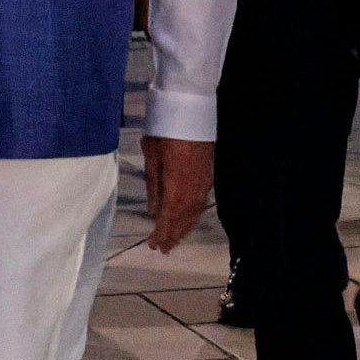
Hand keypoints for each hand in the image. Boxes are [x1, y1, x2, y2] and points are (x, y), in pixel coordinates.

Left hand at [139, 135, 213, 252]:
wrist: (191, 109)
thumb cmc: (165, 130)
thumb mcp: (151, 156)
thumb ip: (153, 185)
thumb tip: (153, 210)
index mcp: (175, 185)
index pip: (168, 216)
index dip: (162, 233)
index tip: (154, 246)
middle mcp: (192, 188)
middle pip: (183, 218)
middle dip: (173, 235)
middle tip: (163, 249)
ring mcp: (203, 182)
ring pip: (194, 212)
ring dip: (184, 228)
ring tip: (174, 240)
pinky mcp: (208, 176)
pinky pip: (200, 203)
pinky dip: (193, 215)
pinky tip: (188, 219)